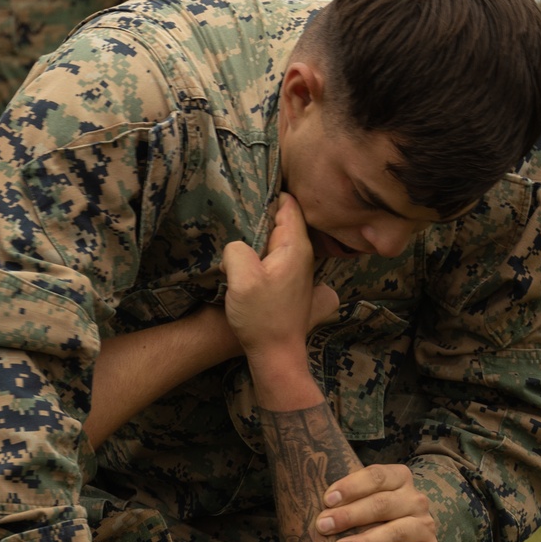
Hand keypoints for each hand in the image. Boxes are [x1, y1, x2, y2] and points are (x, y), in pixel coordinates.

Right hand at [222, 194, 337, 362]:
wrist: (276, 355)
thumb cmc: (261, 318)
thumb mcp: (241, 278)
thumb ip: (237, 249)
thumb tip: (237, 245)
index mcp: (295, 246)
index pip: (288, 203)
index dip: (269, 191)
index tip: (248, 186)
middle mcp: (303, 255)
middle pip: (284, 219)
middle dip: (263, 210)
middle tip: (238, 204)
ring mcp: (298, 270)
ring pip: (279, 238)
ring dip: (261, 232)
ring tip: (239, 227)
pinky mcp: (290, 283)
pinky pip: (276, 255)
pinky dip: (262, 250)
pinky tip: (246, 255)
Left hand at [315, 463, 439, 541]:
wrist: (409, 537)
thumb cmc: (372, 514)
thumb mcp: (363, 498)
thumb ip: (345, 497)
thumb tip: (309, 501)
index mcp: (399, 478)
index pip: (376, 476)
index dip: (351, 486)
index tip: (327, 500)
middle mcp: (415, 500)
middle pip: (382, 504)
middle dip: (350, 516)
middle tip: (323, 526)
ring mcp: (425, 526)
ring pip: (397, 532)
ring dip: (367, 541)